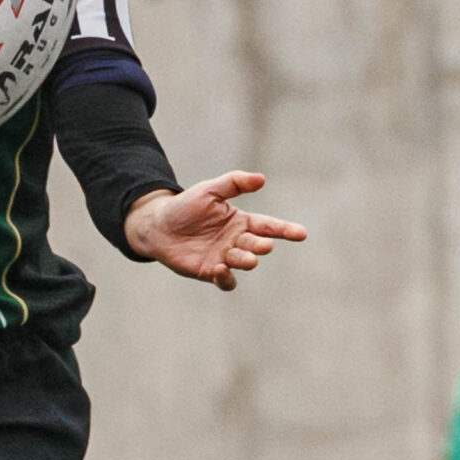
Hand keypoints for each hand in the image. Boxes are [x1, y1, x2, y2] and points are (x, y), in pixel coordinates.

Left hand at [124, 172, 307, 291]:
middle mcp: (237, 241)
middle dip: (261, 246)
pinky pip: (226, 281)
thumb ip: (234, 182)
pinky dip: (226, 278)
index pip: (268, 226)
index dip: (285, 230)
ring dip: (246, 260)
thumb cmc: (185, 206)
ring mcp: (225, 258)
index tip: (301, 233)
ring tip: (244, 257)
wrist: (158, 225)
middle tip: (262, 245)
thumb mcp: (210, 190)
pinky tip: (219, 269)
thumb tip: (261, 178)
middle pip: (257, 245)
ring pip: (244, 263)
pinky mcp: (210, 272)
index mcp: (241, 222)